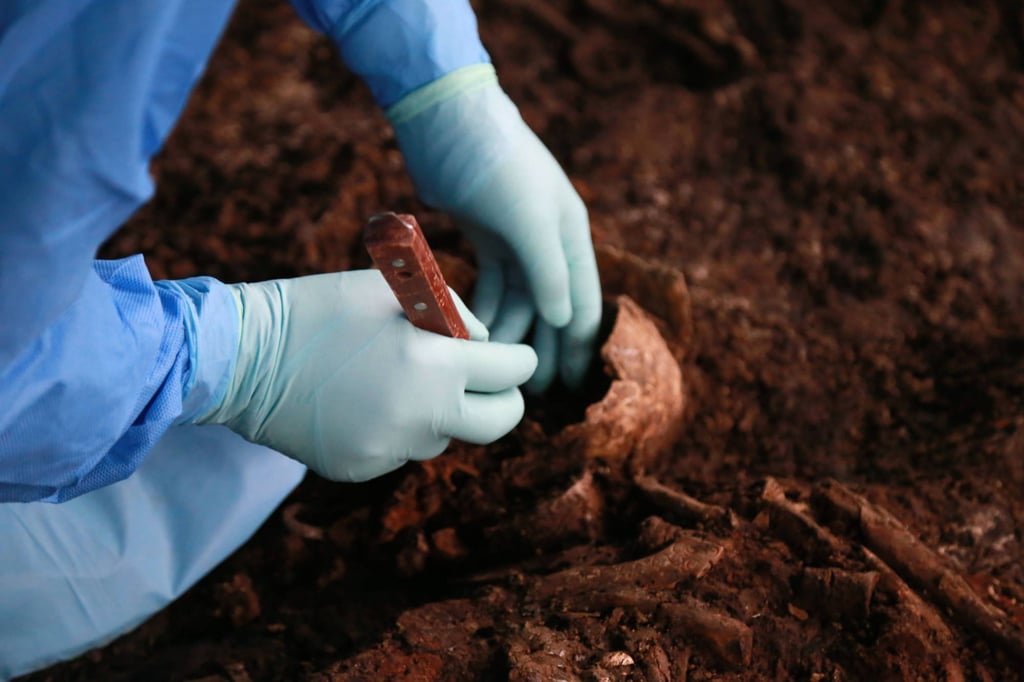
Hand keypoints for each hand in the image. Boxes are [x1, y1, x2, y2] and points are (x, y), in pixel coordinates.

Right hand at [195, 270, 537, 481]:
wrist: (244, 357)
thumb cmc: (322, 309)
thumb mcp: (395, 291)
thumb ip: (453, 315)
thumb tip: (484, 344)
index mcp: (436, 366)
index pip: (513, 372)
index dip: (519, 359)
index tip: (515, 357)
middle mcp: (422, 417)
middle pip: (500, 423)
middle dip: (505, 400)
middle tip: (491, 384)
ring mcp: (391, 449)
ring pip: (445, 436)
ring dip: (440, 412)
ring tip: (398, 378)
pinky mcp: (362, 467)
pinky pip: (401, 449)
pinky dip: (397, 428)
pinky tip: (363, 400)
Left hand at [388, 65, 601, 391]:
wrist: (449, 122)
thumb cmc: (497, 166)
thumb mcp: (530, 219)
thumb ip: (550, 270)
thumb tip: (567, 322)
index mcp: (570, 235)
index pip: (582, 302)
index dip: (578, 347)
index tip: (570, 387)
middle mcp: (548, 240)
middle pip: (552, 307)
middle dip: (547, 348)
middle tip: (537, 393)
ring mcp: (516, 239)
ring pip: (519, 299)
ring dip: (512, 333)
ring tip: (500, 371)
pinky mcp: (485, 235)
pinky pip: (491, 285)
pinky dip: (485, 310)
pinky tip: (476, 336)